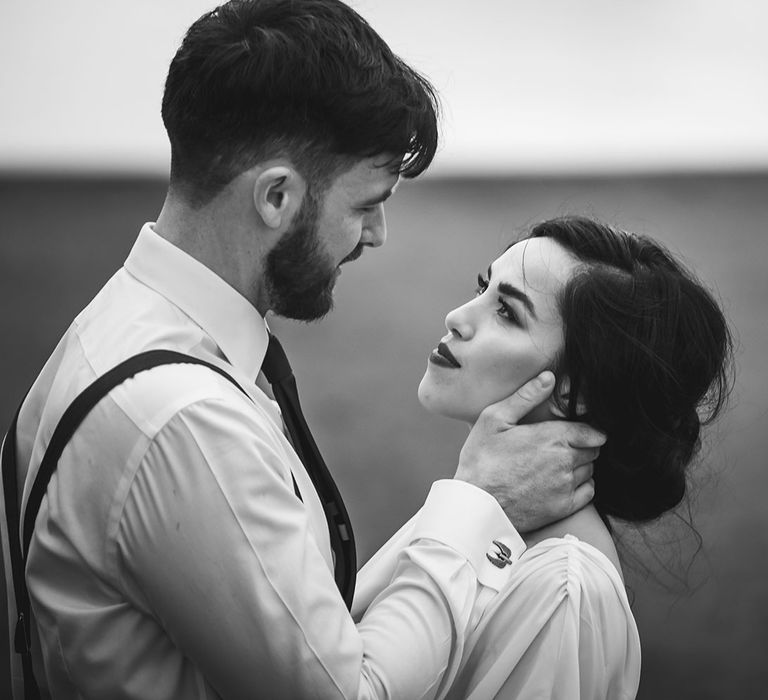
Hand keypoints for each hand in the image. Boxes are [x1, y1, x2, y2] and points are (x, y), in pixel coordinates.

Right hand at [454, 371, 604, 531]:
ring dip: (580, 465)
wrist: (476, 504)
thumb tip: (549, 377)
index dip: (587, 430)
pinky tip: (562, 482)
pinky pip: (588, 492)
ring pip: (590, 470)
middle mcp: (565, 461)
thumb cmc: (481, 459)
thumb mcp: (494, 419)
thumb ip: (525, 397)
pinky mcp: (563, 507)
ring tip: (557, 464)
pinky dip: (582, 485)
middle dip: (582, 446)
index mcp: (553, 436)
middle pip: (593, 450)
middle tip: (561, 446)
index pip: (591, 431)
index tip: (578, 431)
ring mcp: (566, 486)